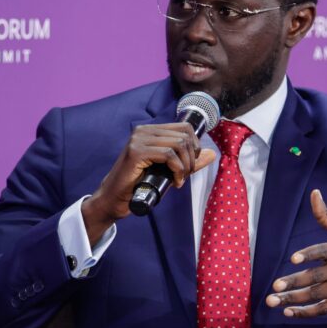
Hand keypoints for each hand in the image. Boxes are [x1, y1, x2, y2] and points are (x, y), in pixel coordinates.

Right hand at [81, 123, 215, 238]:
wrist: (114, 199)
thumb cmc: (140, 185)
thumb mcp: (169, 171)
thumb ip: (189, 161)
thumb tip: (212, 153)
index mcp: (150, 130)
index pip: (184, 127)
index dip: (195, 146)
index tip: (190, 164)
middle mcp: (143, 130)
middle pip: (184, 135)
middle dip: (191, 158)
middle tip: (185, 175)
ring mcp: (138, 140)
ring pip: (178, 144)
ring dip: (185, 165)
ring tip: (180, 179)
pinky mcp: (136, 152)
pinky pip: (168, 155)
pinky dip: (178, 170)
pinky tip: (175, 182)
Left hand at [265, 189, 326, 318]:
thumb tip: (313, 193)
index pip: (322, 251)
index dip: (308, 255)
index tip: (293, 259)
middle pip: (315, 277)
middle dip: (293, 283)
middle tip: (275, 286)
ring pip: (316, 294)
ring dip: (294, 299)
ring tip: (273, 301)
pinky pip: (324, 309)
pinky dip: (307, 312)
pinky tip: (290, 312)